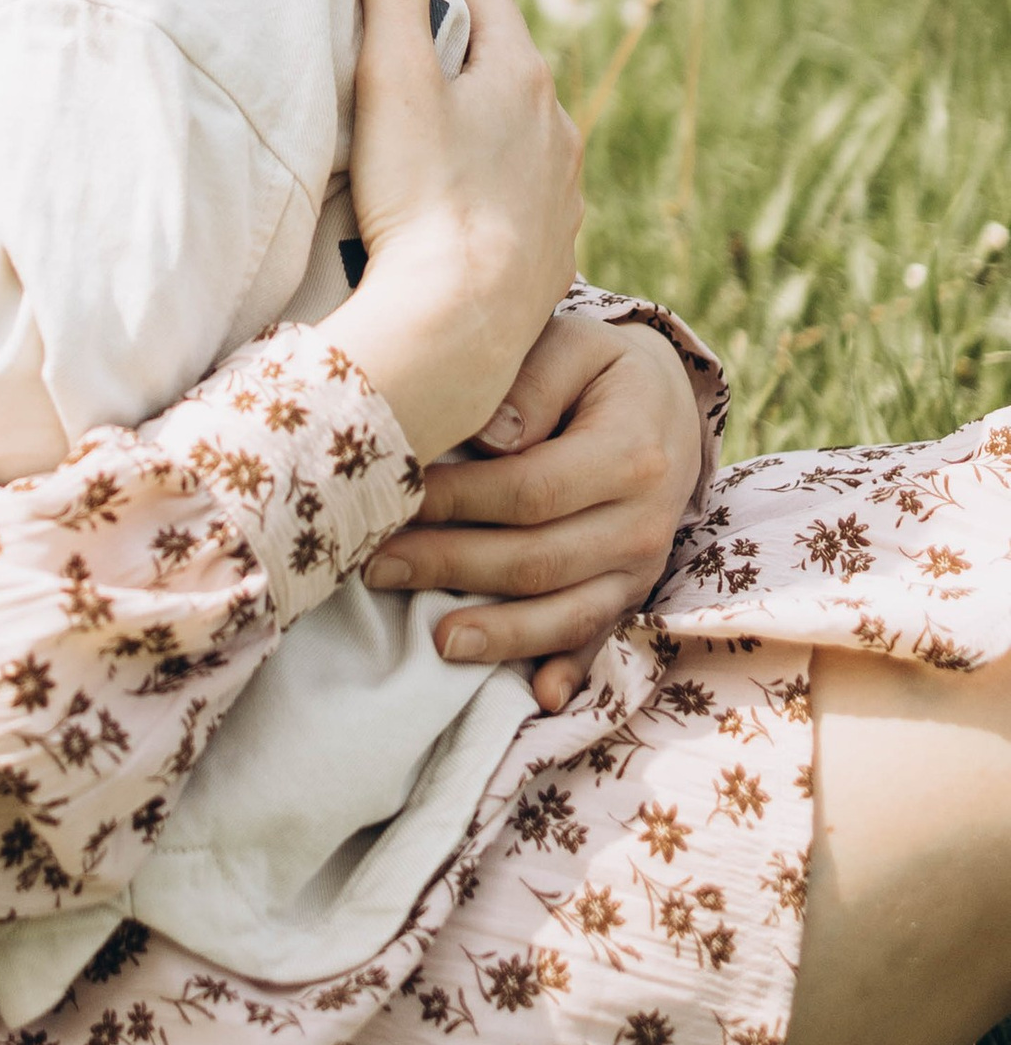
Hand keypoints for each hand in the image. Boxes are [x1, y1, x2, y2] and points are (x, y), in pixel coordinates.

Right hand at [337, 0, 583, 469]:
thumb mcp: (395, 77)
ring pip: (524, 123)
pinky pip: (526, 185)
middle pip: (510, 52)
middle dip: (473, 22)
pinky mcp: (550, 247)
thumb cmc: (422, 198)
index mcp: (521, 75)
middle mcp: (556, 127)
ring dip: (491, 100)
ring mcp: (560, 191)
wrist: (462, 330)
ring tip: (454, 95)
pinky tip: (479, 182)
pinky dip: (500, 164)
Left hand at [362, 310, 704, 706]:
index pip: (530, 490)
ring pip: (568, 613)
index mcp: (629, 453)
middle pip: (539, 558)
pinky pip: (601, 639)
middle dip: (452, 567)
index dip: (459, 501)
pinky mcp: (633, 592)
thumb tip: (490, 437)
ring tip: (437, 642)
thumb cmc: (598, 369)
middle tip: (377, 566)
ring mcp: (642, 566)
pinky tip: (541, 698)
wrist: (666, 399)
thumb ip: (532, 384)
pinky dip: (571, 670)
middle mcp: (644, 521)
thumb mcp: (574, 345)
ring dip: (501, 633)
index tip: (396, 496)